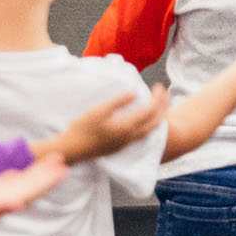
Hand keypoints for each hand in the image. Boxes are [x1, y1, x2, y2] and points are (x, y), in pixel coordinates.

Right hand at [43, 86, 169, 163]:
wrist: (72, 150)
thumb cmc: (83, 128)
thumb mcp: (100, 110)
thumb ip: (118, 101)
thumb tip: (135, 92)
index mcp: (127, 127)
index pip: (150, 112)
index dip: (157, 98)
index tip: (157, 86)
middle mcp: (130, 137)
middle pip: (155, 123)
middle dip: (162, 107)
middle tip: (163, 93)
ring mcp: (125, 143)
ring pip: (149, 131)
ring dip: (157, 117)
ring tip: (159, 106)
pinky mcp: (119, 147)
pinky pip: (141, 136)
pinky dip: (148, 125)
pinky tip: (142, 121)